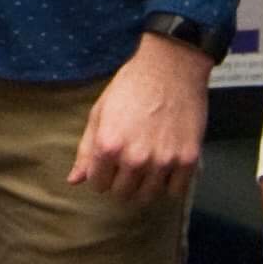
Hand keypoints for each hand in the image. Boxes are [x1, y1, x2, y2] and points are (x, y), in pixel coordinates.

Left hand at [69, 34, 212, 201]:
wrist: (171, 67)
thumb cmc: (132, 85)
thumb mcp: (100, 112)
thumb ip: (86, 149)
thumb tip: (75, 180)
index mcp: (108, 146)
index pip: (98, 184)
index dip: (101, 175)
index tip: (109, 165)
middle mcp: (135, 158)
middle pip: (122, 193)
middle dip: (122, 182)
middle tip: (128, 164)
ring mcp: (163, 161)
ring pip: (148, 196)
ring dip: (144, 186)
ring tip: (147, 165)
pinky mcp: (188, 159)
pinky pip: (175, 191)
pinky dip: (170, 184)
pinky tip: (166, 167)